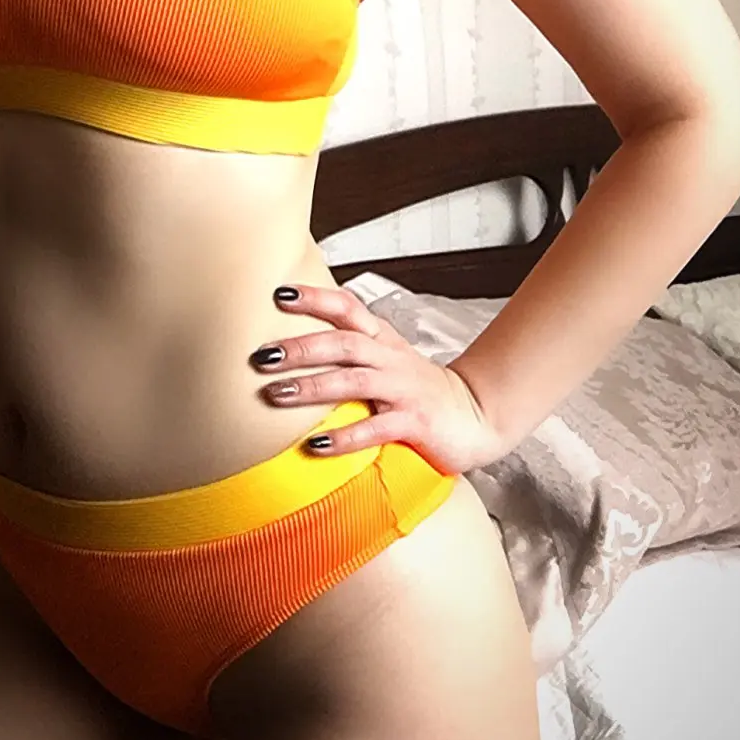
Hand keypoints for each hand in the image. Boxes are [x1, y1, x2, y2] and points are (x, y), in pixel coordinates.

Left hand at [249, 283, 506, 476]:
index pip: (347, 308)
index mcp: (382, 339)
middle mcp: (390, 358)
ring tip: (276, 394)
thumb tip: (292, 347)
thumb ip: (349, 352)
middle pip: (342, 342)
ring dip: (312, 386)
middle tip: (262, 355)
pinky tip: (316, 444)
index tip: (280, 294)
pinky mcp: (415, 423)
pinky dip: (344, 436)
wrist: (476, 417)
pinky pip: (375, 428)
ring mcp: (403, 389)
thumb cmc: (420, 390)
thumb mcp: (387, 360)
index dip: (315, 299)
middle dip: (300, 347)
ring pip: (353, 380)